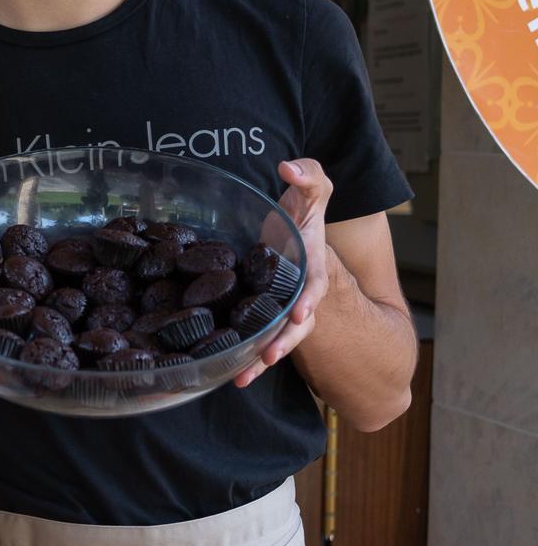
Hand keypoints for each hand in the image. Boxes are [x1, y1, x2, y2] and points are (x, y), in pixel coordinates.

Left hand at [234, 157, 332, 386]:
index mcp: (312, 263)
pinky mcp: (262, 309)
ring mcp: (282, 303)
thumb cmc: (305, 205)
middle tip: (270, 357)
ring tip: (242, 378)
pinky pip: (256, 336)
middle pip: (298, 321)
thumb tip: (289, 167)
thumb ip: (309, 175)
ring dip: (261, 357)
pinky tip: (230, 375)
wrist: (295, 224)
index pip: (316, 282)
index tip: (303, 312)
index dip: (310, 297)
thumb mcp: (313, 186)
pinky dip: (246, 356)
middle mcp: (300, 289)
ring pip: (276, 336)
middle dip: (285, 339)